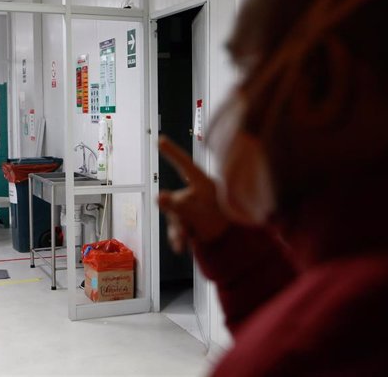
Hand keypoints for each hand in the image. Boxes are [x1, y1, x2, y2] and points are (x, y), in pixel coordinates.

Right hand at [158, 136, 229, 253]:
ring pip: (174, 217)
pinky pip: (175, 230)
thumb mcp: (199, 212)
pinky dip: (177, 239)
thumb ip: (177, 205)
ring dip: (178, 230)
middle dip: (176, 210)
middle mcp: (193, 194)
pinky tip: (180, 247)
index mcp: (202, 184)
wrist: (230, 244)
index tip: (160, 139)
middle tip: (174, 214)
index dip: (172, 152)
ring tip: (187, 239)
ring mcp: (188, 209)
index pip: (185, 164)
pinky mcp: (185, 223)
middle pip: (175, 199)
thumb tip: (156, 197)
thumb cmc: (220, 220)